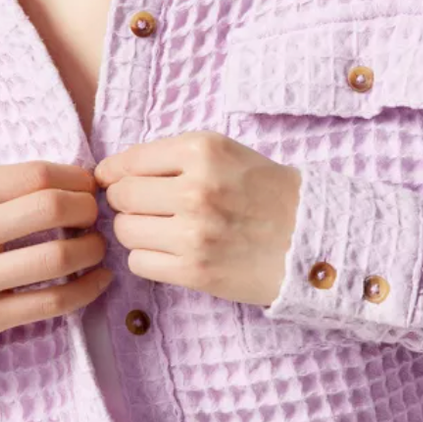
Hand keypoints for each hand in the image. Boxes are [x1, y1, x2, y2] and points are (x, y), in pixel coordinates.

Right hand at [0, 161, 112, 349]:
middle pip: (49, 209)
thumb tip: (73, 179)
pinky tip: (98, 278)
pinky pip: (52, 303)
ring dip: (93, 248)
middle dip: (87, 208)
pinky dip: (87, 289)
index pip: (32, 175)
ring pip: (57, 258)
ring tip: (96, 245)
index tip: (87, 185)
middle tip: (94, 214)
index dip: (74, 177)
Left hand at [92, 131, 301, 307]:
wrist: (310, 237)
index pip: (129, 162)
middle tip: (145, 208)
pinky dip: (148, 258)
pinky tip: (171, 252)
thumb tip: (111, 173)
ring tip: (163, 231)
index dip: (115, 173)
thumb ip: (173, 157)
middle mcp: (195, 188)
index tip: (114, 181)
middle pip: (121, 197)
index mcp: (202, 150)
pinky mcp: (195, 270)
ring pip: (125, 231)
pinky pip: (139, 262)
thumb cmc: (266, 192)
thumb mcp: (226, 153)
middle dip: (126, 203)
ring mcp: (194, 232)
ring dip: (137, 232)